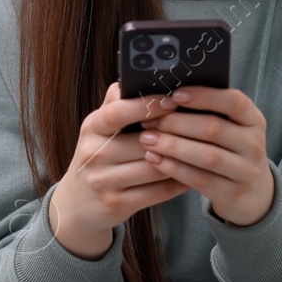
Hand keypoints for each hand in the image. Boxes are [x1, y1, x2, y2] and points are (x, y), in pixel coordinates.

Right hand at [46, 83, 192, 258]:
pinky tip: (193, 174)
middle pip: (143, 142)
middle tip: (203, 126)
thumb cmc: (98, 156)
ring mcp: (103, 181)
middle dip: (174, 135)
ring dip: (181, 159)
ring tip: (204, 148)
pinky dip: (178, 182)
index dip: (147, 106)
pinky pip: (156, 192)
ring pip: (153, 167)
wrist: (77, 204)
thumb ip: (117, 104)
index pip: (117, 113)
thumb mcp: (100, 128)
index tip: (174, 99)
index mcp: (92, 127)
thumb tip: (139, 77)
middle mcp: (93, 153)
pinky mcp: (116, 204)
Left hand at [137, 85, 274, 225]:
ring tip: (147, 139)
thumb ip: (208, 112)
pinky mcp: (231, 193)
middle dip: (177, 123)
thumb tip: (167, 98)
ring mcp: (246, 171)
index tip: (175, 95)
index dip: (204, 96)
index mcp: (254, 120)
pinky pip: (199, 179)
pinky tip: (154, 159)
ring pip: (206, 156)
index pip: (234, 102)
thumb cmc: (230, 150)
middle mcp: (254, 144)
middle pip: (214, 129)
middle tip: (150, 121)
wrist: (251, 192)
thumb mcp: (231, 129)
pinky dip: (174, 168)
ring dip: (173, 146)